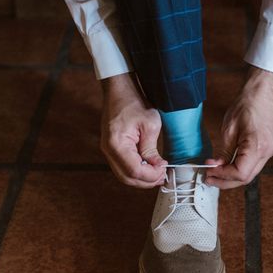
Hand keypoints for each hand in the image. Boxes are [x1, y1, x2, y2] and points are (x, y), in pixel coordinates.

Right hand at [100, 73, 166, 187]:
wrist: (119, 90)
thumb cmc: (133, 102)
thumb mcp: (150, 124)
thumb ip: (151, 149)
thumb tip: (157, 167)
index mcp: (116, 144)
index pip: (134, 171)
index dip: (151, 175)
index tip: (164, 170)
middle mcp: (108, 150)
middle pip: (127, 178)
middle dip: (147, 181)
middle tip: (163, 176)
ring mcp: (108, 150)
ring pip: (124, 175)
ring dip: (141, 178)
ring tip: (158, 173)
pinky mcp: (112, 149)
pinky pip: (123, 167)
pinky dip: (136, 171)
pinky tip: (148, 167)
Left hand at [206, 67, 272, 188]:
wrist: (263, 91)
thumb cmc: (247, 104)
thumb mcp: (229, 128)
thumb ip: (224, 151)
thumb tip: (216, 166)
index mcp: (258, 146)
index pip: (240, 173)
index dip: (222, 176)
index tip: (208, 172)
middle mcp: (268, 152)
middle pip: (246, 178)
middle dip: (226, 181)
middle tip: (209, 178)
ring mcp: (271, 150)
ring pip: (251, 173)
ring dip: (233, 176)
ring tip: (216, 173)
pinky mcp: (270, 147)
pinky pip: (254, 164)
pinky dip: (240, 167)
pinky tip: (228, 165)